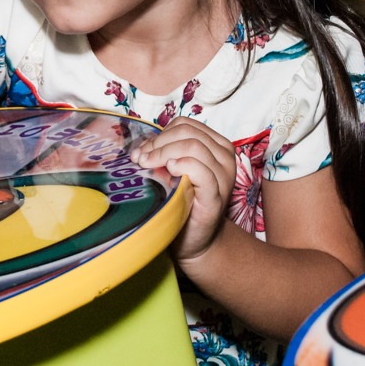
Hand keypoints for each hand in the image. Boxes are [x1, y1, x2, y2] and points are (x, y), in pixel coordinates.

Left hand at [131, 117, 235, 262]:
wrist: (193, 239)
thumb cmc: (181, 202)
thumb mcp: (172, 171)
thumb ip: (163, 154)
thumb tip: (139, 148)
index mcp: (215, 146)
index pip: (185, 125)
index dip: (160, 134)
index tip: (142, 151)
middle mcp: (224, 157)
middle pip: (187, 133)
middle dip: (158, 143)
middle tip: (140, 159)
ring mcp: (224, 176)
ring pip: (194, 147)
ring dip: (163, 153)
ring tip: (147, 165)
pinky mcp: (217, 196)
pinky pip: (201, 171)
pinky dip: (182, 165)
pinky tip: (169, 170)